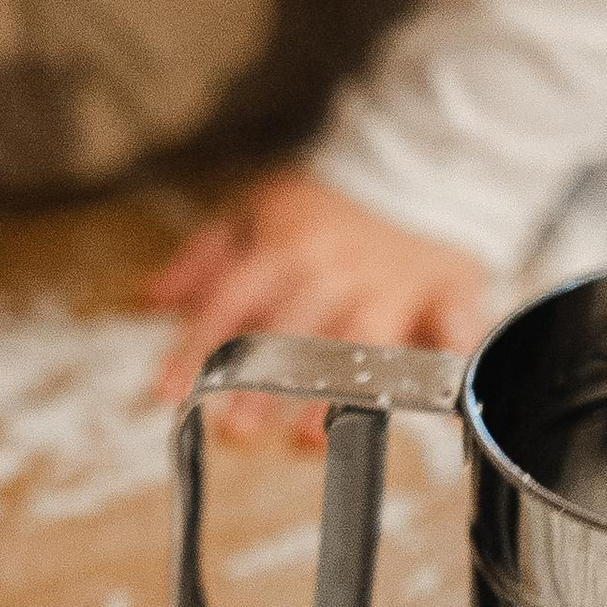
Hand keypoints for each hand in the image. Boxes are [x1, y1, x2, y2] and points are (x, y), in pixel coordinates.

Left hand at [145, 166, 486, 423]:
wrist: (413, 165)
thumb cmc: (322, 204)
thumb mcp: (253, 210)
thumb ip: (204, 257)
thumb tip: (151, 297)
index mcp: (282, 245)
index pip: (230, 300)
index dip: (197, 346)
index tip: (168, 392)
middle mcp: (333, 267)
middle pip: (293, 331)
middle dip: (263, 383)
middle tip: (237, 429)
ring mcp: (390, 284)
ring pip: (360, 344)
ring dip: (334, 393)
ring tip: (307, 441)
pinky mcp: (444, 290)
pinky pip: (455, 326)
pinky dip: (454, 361)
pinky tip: (445, 412)